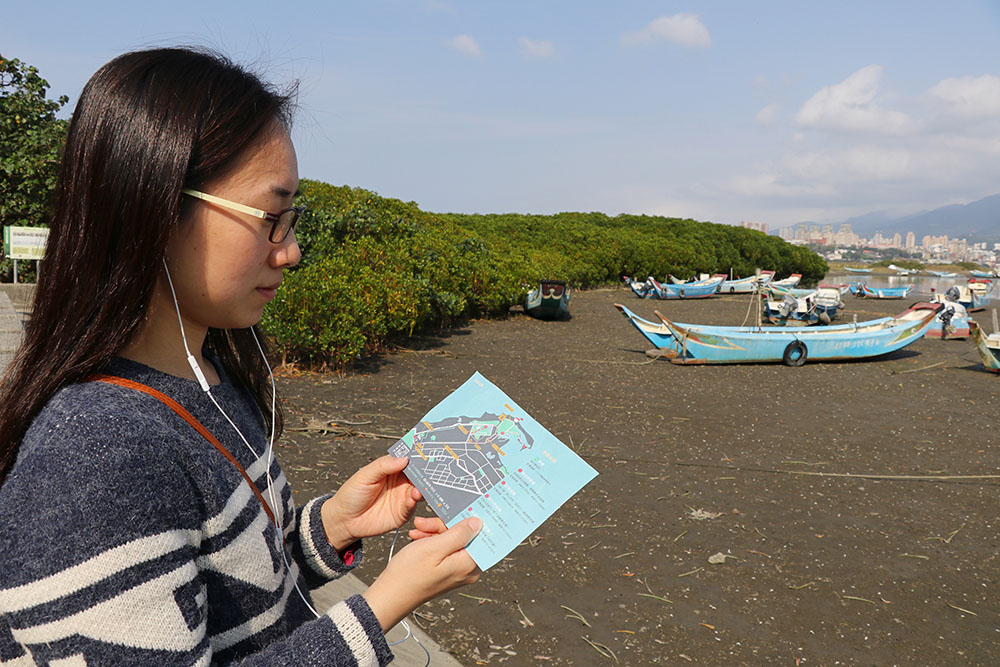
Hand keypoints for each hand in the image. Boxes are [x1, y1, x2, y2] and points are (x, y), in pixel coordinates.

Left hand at [321, 456, 421, 550]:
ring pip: (418, 490)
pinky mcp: (403, 512)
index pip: (408, 460)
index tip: (425, 453)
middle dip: (424, 472)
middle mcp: (400, 482)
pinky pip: (412, 506)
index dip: (416, 457)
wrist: (345, 520)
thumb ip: (384, 466)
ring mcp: (402, 497)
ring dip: (422, 487)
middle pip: (417, 475)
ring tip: (419, 486)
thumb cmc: (352, 494)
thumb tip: (404, 459)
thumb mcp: (365, 475)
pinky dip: (415, 500)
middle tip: (429, 470)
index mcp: (392, 469)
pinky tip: (414, 496)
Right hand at [363, 517, 482, 630]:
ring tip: (418, 530)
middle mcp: (467, 570)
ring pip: (453, 540)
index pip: (480, 535)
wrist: (390, 594)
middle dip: (444, 526)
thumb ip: (459, 534)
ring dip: (435, 532)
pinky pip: (446, 549)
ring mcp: (457, 572)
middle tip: (424, 523)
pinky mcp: (447, 571)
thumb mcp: (434, 547)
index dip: (470, 520)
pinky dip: (432, 541)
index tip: (459, 510)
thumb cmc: (409, 574)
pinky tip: (418, 538)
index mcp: (468, 565)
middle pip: (465, 536)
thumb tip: (478, 523)